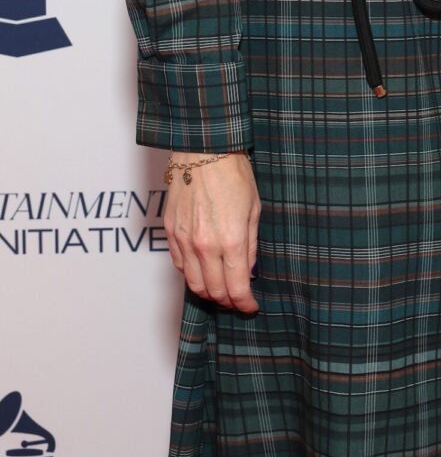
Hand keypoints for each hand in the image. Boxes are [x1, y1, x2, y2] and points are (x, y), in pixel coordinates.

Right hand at [164, 152, 260, 312]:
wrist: (204, 150)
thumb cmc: (234, 174)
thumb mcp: (254, 209)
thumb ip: (250, 244)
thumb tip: (247, 270)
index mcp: (231, 240)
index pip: (236, 288)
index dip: (245, 303)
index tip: (251, 306)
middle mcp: (205, 246)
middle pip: (213, 291)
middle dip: (227, 301)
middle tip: (237, 299)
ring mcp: (184, 240)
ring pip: (192, 283)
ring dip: (208, 292)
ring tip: (220, 288)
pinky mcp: (170, 232)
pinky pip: (178, 265)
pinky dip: (190, 273)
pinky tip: (202, 269)